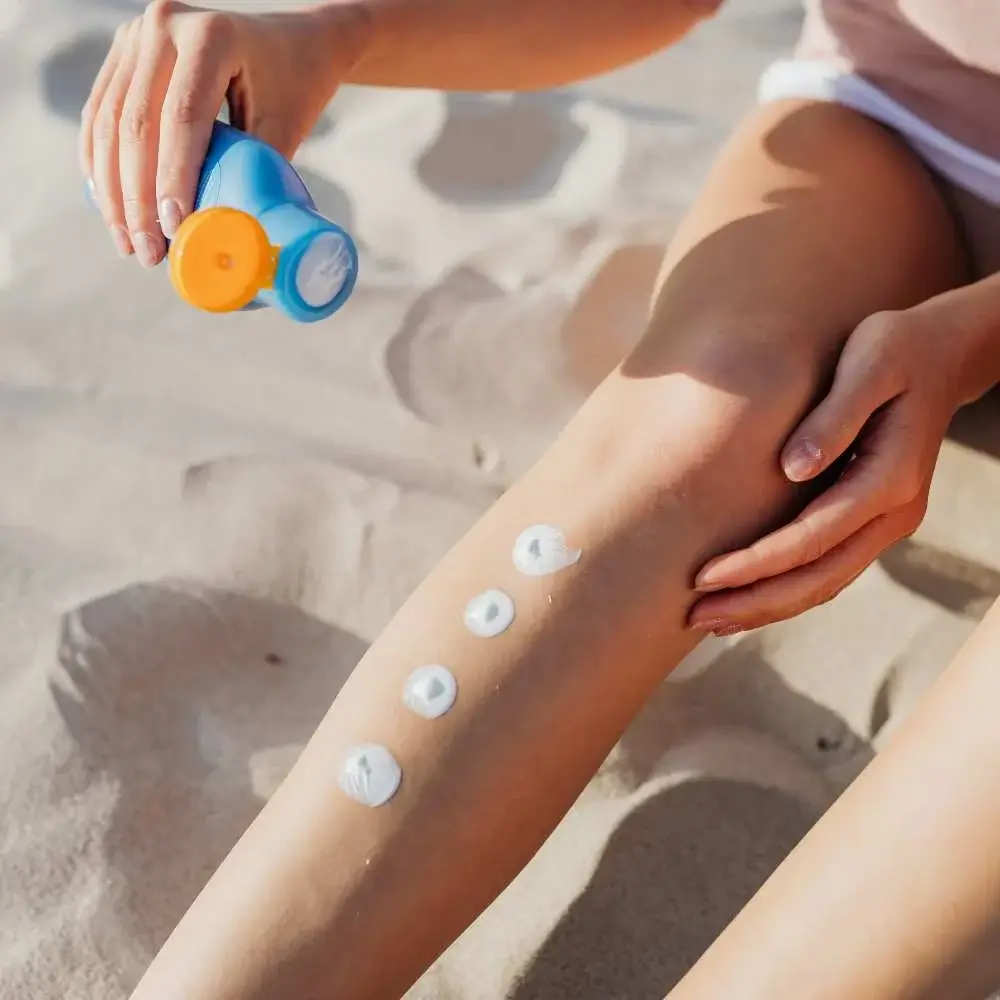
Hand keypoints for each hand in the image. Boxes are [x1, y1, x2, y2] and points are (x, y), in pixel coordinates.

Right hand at [80, 0, 369, 267]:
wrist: (292, 39)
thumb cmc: (296, 85)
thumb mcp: (285, 127)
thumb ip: (256, 174)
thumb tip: (228, 239)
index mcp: (211, 36)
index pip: (182, 117)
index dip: (172, 178)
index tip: (172, 228)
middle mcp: (165, 24)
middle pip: (136, 122)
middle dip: (136, 197)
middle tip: (147, 252)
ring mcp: (137, 34)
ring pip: (108, 121)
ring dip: (112, 190)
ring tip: (128, 242)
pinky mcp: (123, 51)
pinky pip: (100, 112)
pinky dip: (100, 163)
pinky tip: (110, 205)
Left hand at [689, 305, 971, 635]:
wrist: (944, 352)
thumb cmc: (897, 349)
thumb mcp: (869, 365)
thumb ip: (834, 417)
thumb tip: (792, 468)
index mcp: (890, 479)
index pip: (813, 539)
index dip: (757, 563)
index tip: (704, 577)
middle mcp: (894, 512)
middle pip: (819, 578)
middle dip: (755, 602)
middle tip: (695, 616)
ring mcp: (887, 521)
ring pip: (826, 583)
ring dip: (768, 606)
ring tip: (711, 620)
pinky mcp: (873, 519)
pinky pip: (830, 568)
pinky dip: (788, 589)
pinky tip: (749, 597)